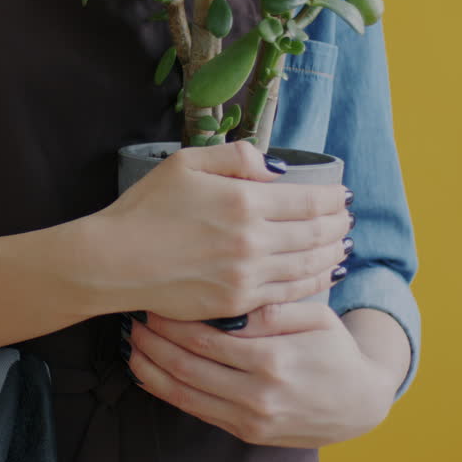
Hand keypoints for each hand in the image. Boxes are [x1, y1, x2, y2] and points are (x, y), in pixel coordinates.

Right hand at [78, 141, 351, 320]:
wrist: (114, 261)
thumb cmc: (145, 208)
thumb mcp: (186, 163)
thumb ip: (236, 157)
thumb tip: (276, 171)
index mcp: (244, 201)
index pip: (308, 200)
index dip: (333, 199)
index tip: (343, 195)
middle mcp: (253, 241)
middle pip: (315, 234)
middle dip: (338, 226)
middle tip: (348, 220)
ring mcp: (247, 276)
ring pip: (308, 266)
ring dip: (332, 255)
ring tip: (343, 247)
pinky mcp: (236, 304)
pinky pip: (287, 294)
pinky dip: (312, 284)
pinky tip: (320, 276)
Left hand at [123, 300, 398, 447]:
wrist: (361, 403)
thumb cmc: (336, 350)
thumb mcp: (317, 318)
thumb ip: (275, 309)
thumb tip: (235, 299)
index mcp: (273, 360)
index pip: (207, 340)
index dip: (174, 321)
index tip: (154, 301)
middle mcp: (257, 395)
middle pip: (187, 367)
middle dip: (154, 343)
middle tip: (132, 320)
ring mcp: (250, 419)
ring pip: (185, 394)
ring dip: (151, 370)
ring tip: (131, 345)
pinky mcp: (246, 433)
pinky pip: (196, 412)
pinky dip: (166, 393)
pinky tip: (147, 374)